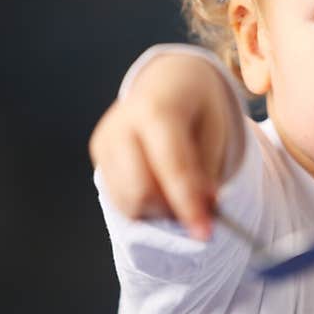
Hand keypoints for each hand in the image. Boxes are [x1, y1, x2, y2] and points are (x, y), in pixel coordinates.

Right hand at [89, 53, 231, 239]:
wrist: (168, 80)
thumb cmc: (197, 105)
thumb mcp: (215, 130)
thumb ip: (206, 171)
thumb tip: (202, 210)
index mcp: (155, 108)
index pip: (171, 167)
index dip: (188, 204)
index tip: (205, 233)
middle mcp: (122, 124)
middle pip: (140, 190)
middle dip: (171, 210)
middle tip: (198, 211)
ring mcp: (104, 140)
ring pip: (126, 200)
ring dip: (158, 211)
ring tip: (182, 194)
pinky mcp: (98, 153)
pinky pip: (118, 197)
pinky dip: (144, 205)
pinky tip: (163, 189)